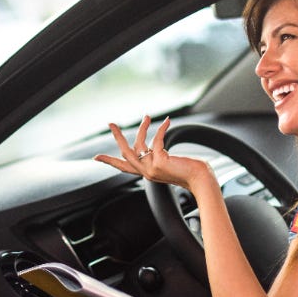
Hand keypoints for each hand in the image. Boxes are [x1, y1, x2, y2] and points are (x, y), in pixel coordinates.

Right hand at [93, 115, 218, 190]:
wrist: (201, 180)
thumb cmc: (190, 171)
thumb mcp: (169, 163)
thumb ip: (158, 156)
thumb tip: (153, 145)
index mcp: (147, 173)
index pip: (124, 167)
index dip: (110, 161)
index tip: (96, 157)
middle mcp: (146, 173)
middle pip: (125, 153)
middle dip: (117, 137)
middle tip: (111, 123)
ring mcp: (152, 168)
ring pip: (139, 144)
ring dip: (143, 128)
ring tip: (147, 116)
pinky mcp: (160, 162)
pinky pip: (157, 139)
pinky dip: (161, 128)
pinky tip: (167, 122)